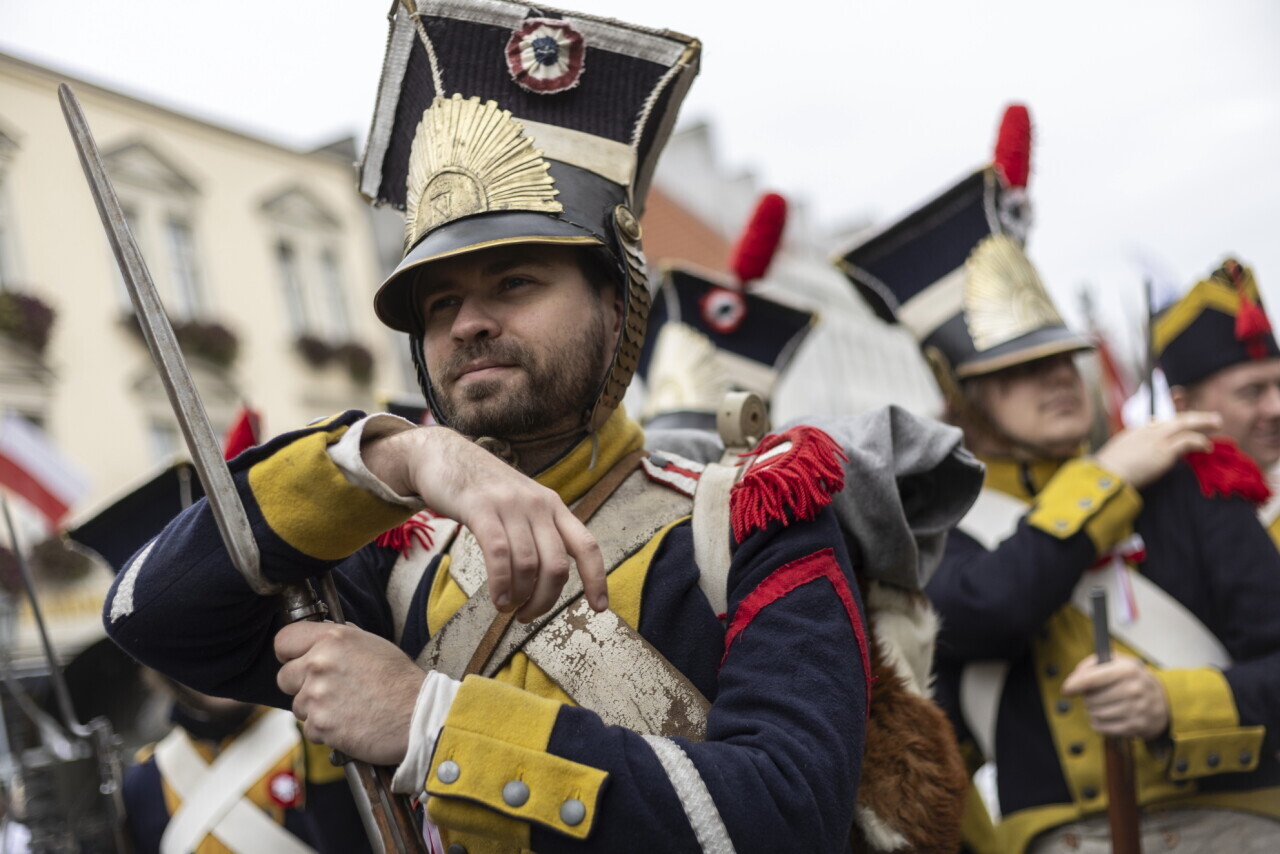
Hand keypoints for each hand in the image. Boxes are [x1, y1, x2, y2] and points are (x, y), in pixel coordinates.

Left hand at [275, 621, 425, 764]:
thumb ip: (342, 640)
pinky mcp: (320, 724)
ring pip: (298, 706)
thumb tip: (323, 638)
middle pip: (284, 677)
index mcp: (333, 638)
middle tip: (328, 691)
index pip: (284, 640)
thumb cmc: (401, 681)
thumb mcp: (374, 644)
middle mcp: (319, 663)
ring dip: (316, 710)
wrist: (417, 715)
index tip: (296, 661)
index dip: (289, 653)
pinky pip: (310, 729)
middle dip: (301, 685)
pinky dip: (326, 730)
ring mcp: (317, 695)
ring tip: (347, 709)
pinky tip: (349, 724)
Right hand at [364, 426, 606, 620]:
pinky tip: (497, 600)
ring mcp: (511, 505)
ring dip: (519, 597)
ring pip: (529, 565)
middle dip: (545, 600)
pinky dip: (501, 584)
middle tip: (526, 616)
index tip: (599, 608)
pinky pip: (500, 554)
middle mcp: (538, 505)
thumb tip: (545, 577)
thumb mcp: (520, 505)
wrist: (442, 453)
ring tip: (506, 608)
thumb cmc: (481, 489)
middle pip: (557, 566)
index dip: (597, 579)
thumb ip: (536, 532)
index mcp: (553, 506)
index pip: (587, 546)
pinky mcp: (481, 508)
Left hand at [1060, 654, 1169, 738]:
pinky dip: (1097, 722)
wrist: (1164, 700)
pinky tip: (1105, 716)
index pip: (1091, 679)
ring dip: (1092, 710)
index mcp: (1126, 670)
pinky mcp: (1135, 726)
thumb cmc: (1133, 679)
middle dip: (1087, 697)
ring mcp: (1135, 709)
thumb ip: (1092, 665)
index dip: (1073, 685)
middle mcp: (1132, 689)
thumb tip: (1073, 679)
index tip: (1066, 689)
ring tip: (1101, 705)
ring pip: (1095, 714)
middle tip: (1095, 695)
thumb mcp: (1118, 662)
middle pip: (1090, 699)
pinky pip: (1102, 727)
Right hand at [1093, 411, 1219, 488]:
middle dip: (1197, 417)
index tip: (1184, 409)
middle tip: (1214, 418)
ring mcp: (1158, 439)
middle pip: (1177, 418)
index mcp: (1138, 430)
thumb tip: (1141, 452)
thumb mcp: (1121, 451)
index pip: (1161, 418)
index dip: (1175, 413)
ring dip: (1203, 423)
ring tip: (1217, 424)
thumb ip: (1134, 447)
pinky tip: (1207, 446)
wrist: (1108, 473)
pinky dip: (1199, 441)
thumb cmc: (1110, 468)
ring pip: (1186, 424)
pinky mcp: (1165, 450)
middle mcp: (1149, 430)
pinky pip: (1188, 440)